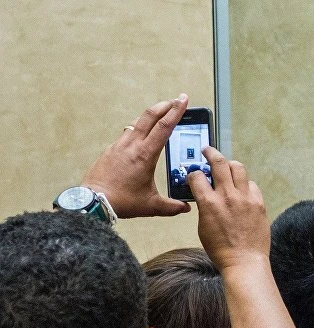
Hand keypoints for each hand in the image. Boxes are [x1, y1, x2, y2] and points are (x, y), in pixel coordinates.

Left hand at [82, 95, 191, 218]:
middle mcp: (132, 145)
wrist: (94, 201)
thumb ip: (171, 206)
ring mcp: (119, 145)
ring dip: (151, 114)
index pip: (164, 126)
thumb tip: (186, 208)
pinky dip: (138, 126)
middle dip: (165, 105)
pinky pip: (127, 131)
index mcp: (145, 154)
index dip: (176, 111)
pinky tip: (141, 132)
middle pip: (150, 116)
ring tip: (160, 112)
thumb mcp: (151, 205)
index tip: (183, 99)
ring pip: (137, 121)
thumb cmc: (122, 201)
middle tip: (176, 100)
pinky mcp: (111, 150)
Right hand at [188, 147, 269, 271]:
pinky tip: (242, 189)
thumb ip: (204, 206)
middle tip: (207, 150)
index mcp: (209, 203)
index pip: (197, 176)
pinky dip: (245, 184)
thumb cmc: (221, 249)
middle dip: (211, 153)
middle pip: (219, 162)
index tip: (193, 174)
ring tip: (227, 167)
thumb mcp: (203, 227)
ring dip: (230, 165)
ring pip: (238, 168)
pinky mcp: (259, 203)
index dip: (193, 173)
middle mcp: (228, 196)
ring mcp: (245, 198)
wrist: (244, 261)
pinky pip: (251, 185)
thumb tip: (204, 194)